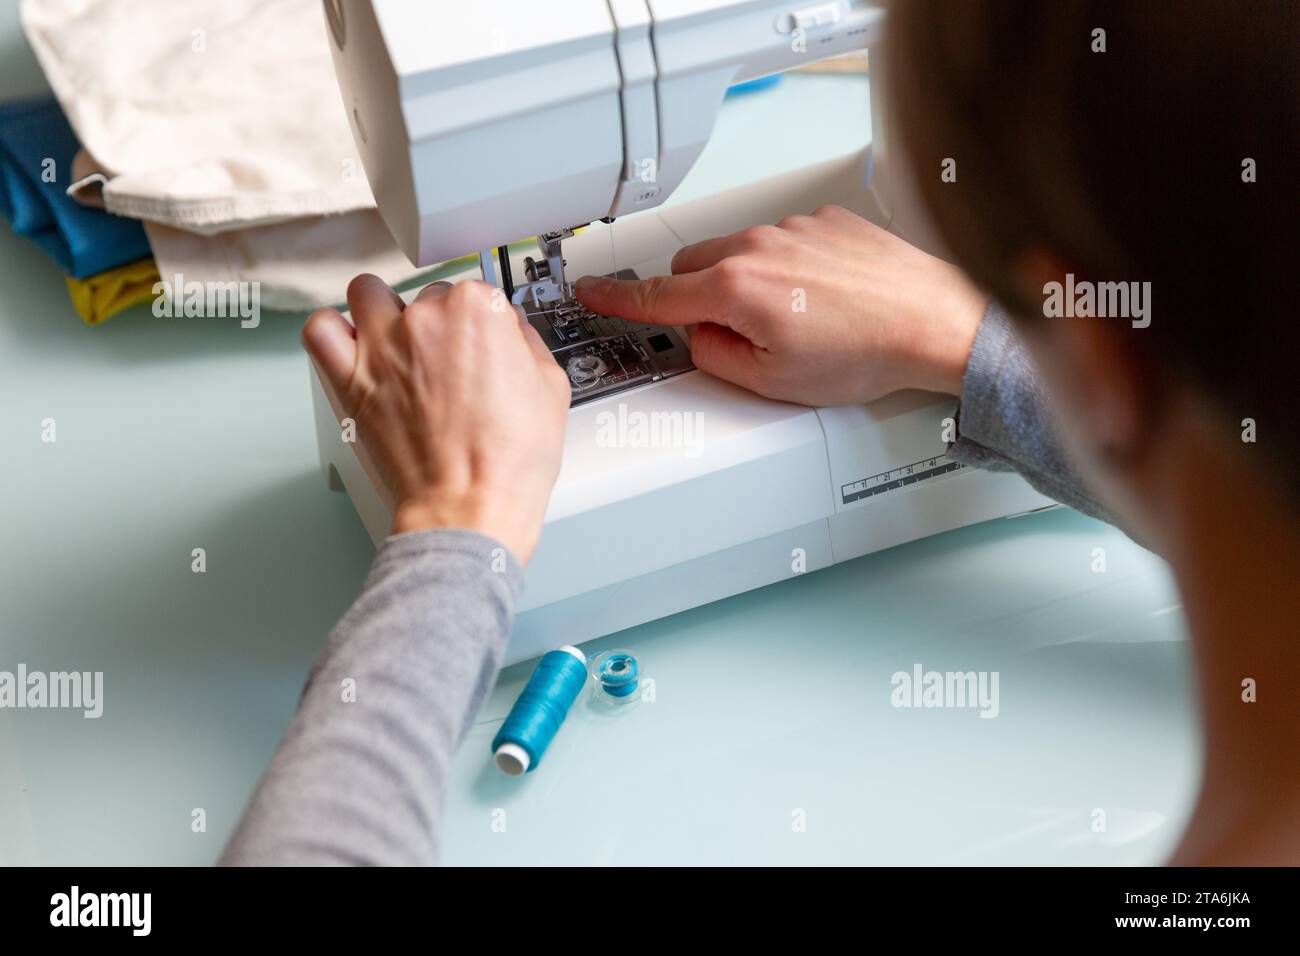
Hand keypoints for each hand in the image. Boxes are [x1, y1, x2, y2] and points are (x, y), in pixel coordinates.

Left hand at [302, 275, 570, 564]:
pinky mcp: (351, 378)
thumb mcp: (551, 388)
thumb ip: (529, 342)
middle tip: (451, 364)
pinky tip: (352, 346)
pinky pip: (320, 330)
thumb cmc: (509, 461)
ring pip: (368, 294)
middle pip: (428, 296)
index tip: (484, 345)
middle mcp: (426, 318)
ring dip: (383, 310)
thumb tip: (514, 331)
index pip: (478, 291)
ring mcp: (383, 346)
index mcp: (478, 310)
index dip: (485, 323)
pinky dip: (332, 331)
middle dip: (441, 324)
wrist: (471, 507)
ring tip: (399, 340)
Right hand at [574, 205, 985, 405]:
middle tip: (739, 334)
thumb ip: (717, 358)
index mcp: (735, 289)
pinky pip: (784, 239)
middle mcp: (758, 246)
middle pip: (694, 267)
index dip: (617, 298)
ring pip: (740, 251)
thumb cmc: (868, 352)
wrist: (934, 321)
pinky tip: (826, 297)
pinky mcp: (826, 218)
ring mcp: (794, 227)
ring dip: (749, 282)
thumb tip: (704, 340)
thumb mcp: (773, 382)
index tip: (592, 292)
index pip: (657, 295)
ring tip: (800, 320)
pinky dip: (789, 266)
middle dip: (701, 297)